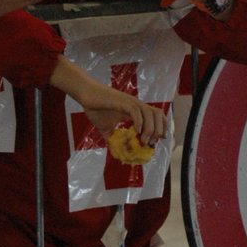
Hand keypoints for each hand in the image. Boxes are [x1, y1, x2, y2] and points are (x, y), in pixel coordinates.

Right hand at [49, 56, 167, 144]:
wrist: (86, 94)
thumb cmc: (95, 108)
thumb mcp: (105, 128)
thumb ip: (112, 139)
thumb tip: (115, 152)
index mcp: (135, 110)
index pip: (156, 115)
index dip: (161, 128)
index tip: (156, 141)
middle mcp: (136, 105)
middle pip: (158, 114)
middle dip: (159, 130)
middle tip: (151, 143)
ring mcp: (130, 102)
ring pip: (150, 113)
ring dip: (150, 129)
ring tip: (144, 140)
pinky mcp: (122, 101)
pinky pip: (135, 111)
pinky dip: (139, 122)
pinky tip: (136, 132)